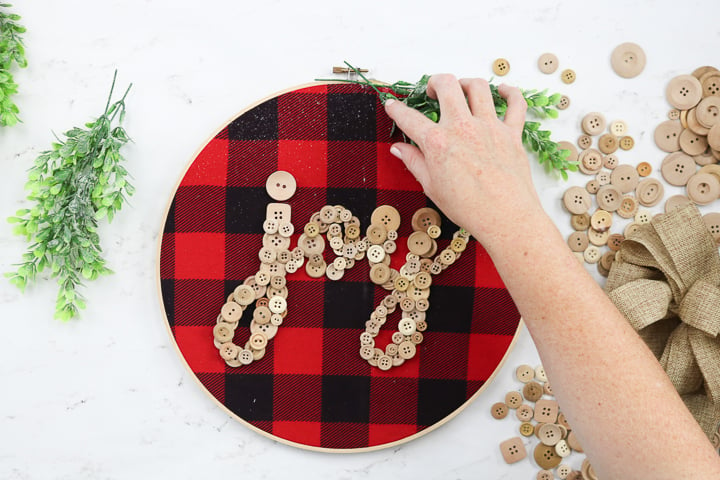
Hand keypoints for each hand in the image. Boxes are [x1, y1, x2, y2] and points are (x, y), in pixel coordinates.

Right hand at [384, 75, 542, 248]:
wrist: (505, 218)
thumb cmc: (468, 208)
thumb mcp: (432, 187)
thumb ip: (414, 162)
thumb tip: (398, 149)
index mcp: (438, 143)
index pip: (409, 118)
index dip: (396, 109)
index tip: (392, 105)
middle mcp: (463, 128)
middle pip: (447, 85)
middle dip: (435, 82)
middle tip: (432, 91)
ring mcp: (489, 127)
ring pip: (478, 87)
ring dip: (466, 82)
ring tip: (461, 89)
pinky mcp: (512, 133)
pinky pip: (515, 103)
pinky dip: (509, 92)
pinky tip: (501, 90)